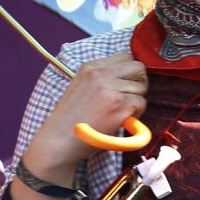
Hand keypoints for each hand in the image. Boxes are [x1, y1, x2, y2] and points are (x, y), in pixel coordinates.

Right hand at [25, 52, 146, 173]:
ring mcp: (110, 88)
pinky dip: (136, 115)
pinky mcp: (119, 105)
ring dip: (136, 101)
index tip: (125, 85)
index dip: (130, 72)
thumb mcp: (81, 87)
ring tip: (118, 112)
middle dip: (139, 83)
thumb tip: (129, 76)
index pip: (126, 57)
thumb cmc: (71, 120)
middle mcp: (100, 74)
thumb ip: (103, 78)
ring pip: (142, 88)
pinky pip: (141, 104)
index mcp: (90, 67)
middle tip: (128, 98)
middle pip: (138, 67)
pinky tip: (119, 121)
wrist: (57, 142)